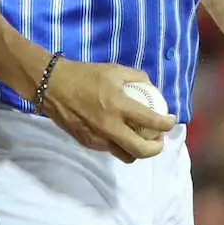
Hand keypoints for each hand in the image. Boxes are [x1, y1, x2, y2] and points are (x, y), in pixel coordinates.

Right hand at [38, 58, 176, 162]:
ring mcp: (98, 138)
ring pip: (126, 156)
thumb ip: (136, 77)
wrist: (52, 85)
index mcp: (119, 106)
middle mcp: (110, 126)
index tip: (171, 120)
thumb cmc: (84, 75)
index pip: (152, 122)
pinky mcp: (87, 143)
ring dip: (138, 150)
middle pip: (141, 150)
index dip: (167, 124)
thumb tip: (151, 87)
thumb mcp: (113, 69)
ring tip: (140, 139)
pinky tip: (119, 134)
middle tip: (159, 139)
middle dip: (156, 148)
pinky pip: (110, 150)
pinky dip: (119, 145)